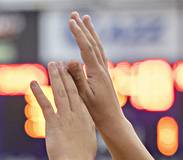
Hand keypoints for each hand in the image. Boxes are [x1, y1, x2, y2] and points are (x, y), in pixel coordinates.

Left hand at [30, 61, 96, 159]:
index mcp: (86, 118)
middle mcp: (77, 114)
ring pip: (61, 92)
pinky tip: (32, 83)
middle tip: (59, 62)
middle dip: (65, 73)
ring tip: (51, 64)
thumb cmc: (81, 159)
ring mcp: (65, 117)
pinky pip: (45, 104)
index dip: (76, 81)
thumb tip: (82, 132)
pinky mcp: (53, 123)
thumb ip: (84, 132)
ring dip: (55, 76)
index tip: (72, 70)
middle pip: (72, 89)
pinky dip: (38, 93)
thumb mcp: (87, 142)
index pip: (81, 95)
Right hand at [66, 13, 127, 135]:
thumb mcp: (84, 96)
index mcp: (96, 72)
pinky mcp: (104, 76)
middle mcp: (102, 68)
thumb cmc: (97, 112)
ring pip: (97, 47)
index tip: (70, 21)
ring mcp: (104, 71)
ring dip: (90, 33)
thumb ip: (77, 78)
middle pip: (93, 43)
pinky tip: (90, 45)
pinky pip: (98, 55)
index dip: (78, 34)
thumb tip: (70, 60)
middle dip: (84, 28)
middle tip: (75, 15)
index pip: (86, 47)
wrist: (112, 121)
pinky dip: (93, 45)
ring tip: (85, 21)